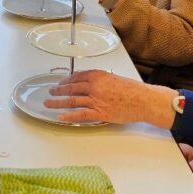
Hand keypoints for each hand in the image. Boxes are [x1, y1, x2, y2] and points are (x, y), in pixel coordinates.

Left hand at [43, 70, 176, 126]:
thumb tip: (86, 83)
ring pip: (72, 101)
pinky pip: (80, 115)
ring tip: (49, 103)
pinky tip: (60, 117)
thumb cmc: (132, 90)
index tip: (61, 83)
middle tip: (51, 91)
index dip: (66, 80)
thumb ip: (99, 80)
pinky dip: (68, 116)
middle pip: (71, 88)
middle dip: (58, 90)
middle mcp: (94, 86)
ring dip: (58, 102)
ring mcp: (96, 100)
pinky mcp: (99, 113)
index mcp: (98, 75)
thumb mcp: (113, 78)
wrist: (143, 100)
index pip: (76, 77)